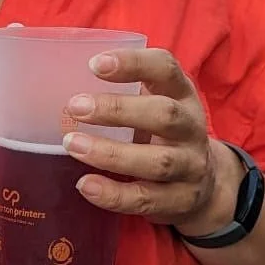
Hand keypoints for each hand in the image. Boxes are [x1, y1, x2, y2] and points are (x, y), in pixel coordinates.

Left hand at [63, 48, 241, 237]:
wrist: (206, 183)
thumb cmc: (162, 133)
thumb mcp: (154, 103)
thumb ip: (123, 91)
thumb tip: (57, 80)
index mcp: (182, 94)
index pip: (166, 69)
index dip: (134, 63)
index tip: (94, 64)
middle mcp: (191, 128)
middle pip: (164, 114)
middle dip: (118, 109)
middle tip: (75, 106)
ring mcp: (190, 166)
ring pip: (157, 161)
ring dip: (110, 154)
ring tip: (72, 144)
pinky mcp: (181, 200)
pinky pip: (146, 199)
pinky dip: (114, 194)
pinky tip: (86, 185)